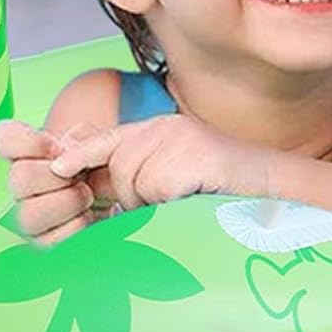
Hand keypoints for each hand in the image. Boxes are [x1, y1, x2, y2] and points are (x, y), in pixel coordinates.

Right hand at [0, 118, 117, 244]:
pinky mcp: (44, 241)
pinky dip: (74, 227)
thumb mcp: (101, 142)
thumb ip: (84, 139)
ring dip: (66, 203)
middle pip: (19, 178)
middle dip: (56, 176)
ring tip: (87, 196)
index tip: (56, 147)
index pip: (5, 138)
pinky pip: (47, 241)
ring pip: (28, 215)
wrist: (118, 192)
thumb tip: (62, 155)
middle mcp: (22, 183)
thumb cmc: (103, 166)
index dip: (29, 142)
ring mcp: (30, 214)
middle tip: (79, 176)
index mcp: (28, 151)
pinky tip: (87, 216)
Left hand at [49, 114, 273, 211]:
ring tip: (182, 200)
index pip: (110, 139)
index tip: (56, 168)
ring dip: (149, 204)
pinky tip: (190, 198)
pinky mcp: (187, 157)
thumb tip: (101, 199)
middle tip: (164, 204)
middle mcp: (166, 128)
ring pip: (131, 181)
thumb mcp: (177, 178)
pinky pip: (153, 190)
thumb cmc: (226, 196)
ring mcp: (177, 140)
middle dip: (129, 197)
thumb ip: (142, 178)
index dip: (80, 154)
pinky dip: (166, 204)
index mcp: (161, 129)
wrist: (274, 191)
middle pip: (117, 166)